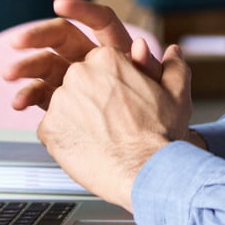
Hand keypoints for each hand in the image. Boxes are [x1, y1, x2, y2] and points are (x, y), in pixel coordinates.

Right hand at [4, 0, 161, 110]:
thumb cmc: (161, 125)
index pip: (101, 21)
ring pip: (48, 64)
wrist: (144, 160)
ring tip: (10, 74)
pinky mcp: (63, 104)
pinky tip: (19, 102)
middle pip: (64, 38)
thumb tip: (142, 45)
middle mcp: (94, 62)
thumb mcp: (166, 97)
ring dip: (26, 67)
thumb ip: (152, 71)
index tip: (59, 4)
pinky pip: (43, 93)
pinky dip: (29, 95)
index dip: (82, 10)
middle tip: (18, 42)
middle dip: (38, 36)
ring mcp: (76, 83)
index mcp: (119, 52)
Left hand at [37, 43, 192, 210]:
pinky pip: (52, 128)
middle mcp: (79, 74)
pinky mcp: (48, 128)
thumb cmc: (160, 136)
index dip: (110, 83)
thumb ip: (173, 67)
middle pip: (78, 81)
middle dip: (90, 98)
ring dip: (77, 117)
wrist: (146, 172)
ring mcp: (60, 100)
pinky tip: (87, 146)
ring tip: (100, 135)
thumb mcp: (177, 94)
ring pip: (64, 105)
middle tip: (110, 120)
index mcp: (107, 59)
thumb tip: (173, 52)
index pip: (98, 63)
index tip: (118, 98)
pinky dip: (65, 137)